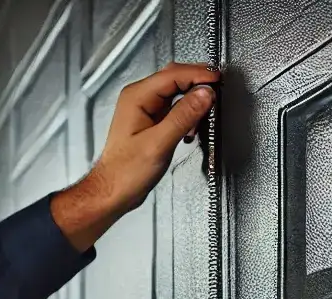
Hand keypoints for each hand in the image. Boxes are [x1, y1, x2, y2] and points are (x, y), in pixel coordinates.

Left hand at [51, 61, 220, 249]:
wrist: (113, 191)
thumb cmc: (125, 172)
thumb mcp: (158, 143)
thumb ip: (183, 116)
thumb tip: (204, 94)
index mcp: (136, 97)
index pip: (173, 74)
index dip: (198, 75)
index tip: (218, 80)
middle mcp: (139, 98)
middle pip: (176, 78)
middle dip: (198, 84)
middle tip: (217, 93)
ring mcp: (145, 109)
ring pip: (177, 93)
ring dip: (193, 102)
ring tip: (202, 118)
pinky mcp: (152, 121)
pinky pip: (175, 108)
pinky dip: (188, 114)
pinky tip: (191, 129)